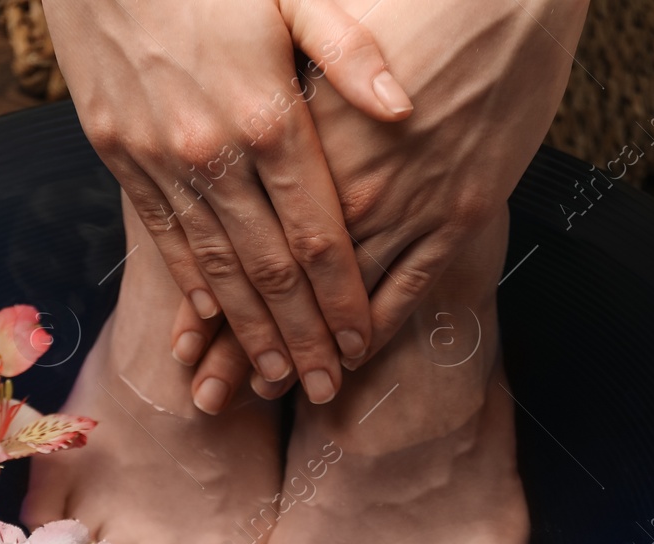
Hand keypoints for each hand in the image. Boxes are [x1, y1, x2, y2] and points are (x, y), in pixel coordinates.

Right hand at [42, 0, 415, 402]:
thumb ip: (348, 52)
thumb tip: (403, 110)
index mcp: (267, 113)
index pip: (317, 234)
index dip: (344, 297)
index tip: (363, 343)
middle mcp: (211, 150)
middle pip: (269, 269)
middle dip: (301, 337)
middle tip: (324, 389)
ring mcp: (158, 158)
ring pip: (214, 266)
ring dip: (246, 331)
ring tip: (273, 380)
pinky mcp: (118, 154)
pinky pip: (164, 237)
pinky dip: (192, 287)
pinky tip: (212, 327)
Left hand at [175, 0, 587, 410]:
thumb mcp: (306, 30)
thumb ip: (269, 102)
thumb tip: (224, 145)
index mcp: (297, 141)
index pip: (246, 242)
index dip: (217, 300)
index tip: (190, 347)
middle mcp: (348, 186)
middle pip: (286, 286)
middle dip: (248, 347)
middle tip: (215, 398)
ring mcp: (410, 204)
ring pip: (347, 299)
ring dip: (314, 351)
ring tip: (282, 393)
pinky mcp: (463, 212)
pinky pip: (412, 285)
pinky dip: (380, 325)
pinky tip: (356, 355)